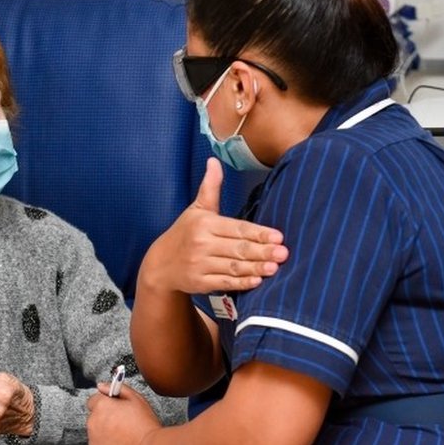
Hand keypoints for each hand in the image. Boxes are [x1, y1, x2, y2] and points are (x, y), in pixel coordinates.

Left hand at [87, 382, 160, 444]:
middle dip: (105, 415)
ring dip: (104, 428)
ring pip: (96, 428)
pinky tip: (118, 440)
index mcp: (102, 406)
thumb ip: (117, 388)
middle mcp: (94, 421)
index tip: (114, 406)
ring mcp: (93, 436)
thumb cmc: (145, 424)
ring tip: (121, 431)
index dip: (106, 401)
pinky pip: (98, 440)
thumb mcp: (136, 399)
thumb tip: (103, 386)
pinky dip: (105, 440)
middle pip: (95, 414)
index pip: (94, 399)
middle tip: (121, 420)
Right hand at [141, 158, 286, 293]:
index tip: (278, 236)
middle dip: (262, 251)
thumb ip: (210, 187)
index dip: (258, 233)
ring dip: (255, 268)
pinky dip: (241, 283)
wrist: (160, 263)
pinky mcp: (200, 283)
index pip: (237, 228)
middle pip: (237, 248)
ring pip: (233, 267)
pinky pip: (224, 282)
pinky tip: (257, 281)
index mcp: (204, 223)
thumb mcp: (196, 209)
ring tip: (275, 267)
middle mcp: (201, 244)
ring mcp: (200, 264)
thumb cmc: (184, 233)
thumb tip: (214, 161)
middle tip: (284, 253)